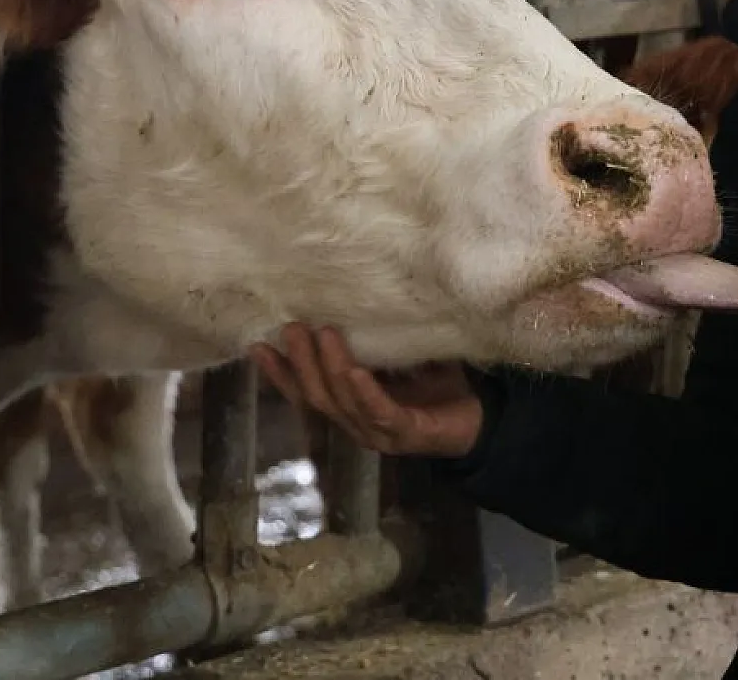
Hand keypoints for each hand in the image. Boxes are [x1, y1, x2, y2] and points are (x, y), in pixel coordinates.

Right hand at [251, 323, 484, 458]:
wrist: (479, 419)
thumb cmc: (436, 385)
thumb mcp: (397, 360)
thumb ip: (373, 343)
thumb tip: (348, 302)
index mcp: (350, 408)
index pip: (306, 392)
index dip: (281, 372)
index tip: (257, 344)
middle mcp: (356, 425)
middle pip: (317, 396)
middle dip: (300, 362)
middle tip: (289, 327)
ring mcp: (378, 434)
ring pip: (342, 403)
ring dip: (329, 368)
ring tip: (321, 334)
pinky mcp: (405, 435)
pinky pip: (379, 412)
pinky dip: (365, 392)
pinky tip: (355, 373)